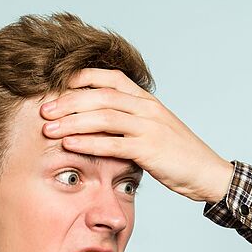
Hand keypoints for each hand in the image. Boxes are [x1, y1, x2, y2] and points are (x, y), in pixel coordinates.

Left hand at [40, 68, 234, 202]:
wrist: (207, 173)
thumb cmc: (178, 154)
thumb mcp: (154, 129)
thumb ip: (129, 121)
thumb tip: (96, 122)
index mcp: (147, 100)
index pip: (111, 78)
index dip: (82, 79)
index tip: (57, 86)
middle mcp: (147, 108)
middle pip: (100, 96)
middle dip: (68, 102)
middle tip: (43, 111)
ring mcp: (150, 127)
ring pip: (104, 117)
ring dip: (72, 122)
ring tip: (48, 130)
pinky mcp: (150, 149)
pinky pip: (113, 143)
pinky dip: (88, 143)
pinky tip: (69, 144)